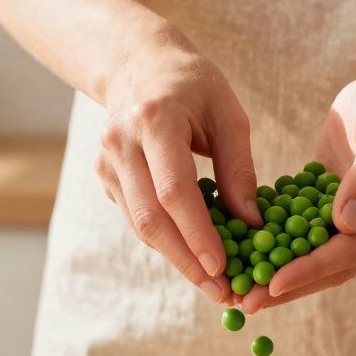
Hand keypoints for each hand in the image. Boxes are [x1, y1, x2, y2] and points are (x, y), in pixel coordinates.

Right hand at [96, 38, 259, 301]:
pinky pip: (137, 219)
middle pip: (151, 218)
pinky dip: (166, 241)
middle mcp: (121, 143)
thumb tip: (251, 225)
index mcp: (154, 120)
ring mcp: (107, 162)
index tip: (222, 266)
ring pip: (140, 226)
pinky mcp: (105, 176)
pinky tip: (193, 256)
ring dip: (177, 259)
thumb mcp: (228, 114)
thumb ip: (238, 168)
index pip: (174, 190)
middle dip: (186, 261)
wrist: (138, 64)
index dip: (197, 233)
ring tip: (213, 283)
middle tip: (219, 291)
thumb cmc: (193, 85)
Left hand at [241, 58, 355, 312]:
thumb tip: (345, 224)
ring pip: (319, 257)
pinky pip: (308, 233)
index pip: (353, 250)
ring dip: (280, 273)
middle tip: (245, 302)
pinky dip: (279, 244)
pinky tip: (244, 255)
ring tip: (240, 291)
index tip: (273, 283)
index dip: (311, 268)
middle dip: (288, 285)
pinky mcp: (342, 209)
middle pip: (333, 266)